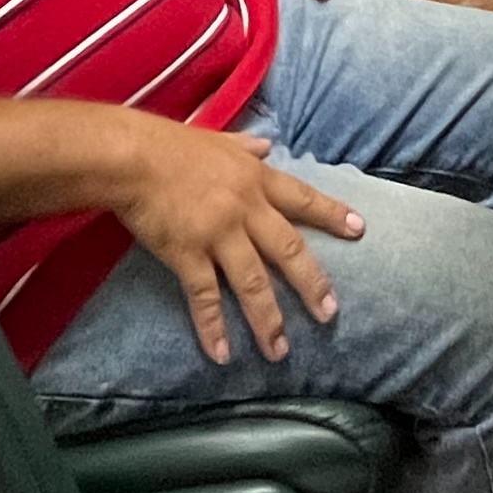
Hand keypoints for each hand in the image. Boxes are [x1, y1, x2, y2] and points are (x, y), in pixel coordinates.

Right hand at [109, 118, 363, 365]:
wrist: (132, 156)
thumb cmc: (171, 144)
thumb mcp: (218, 138)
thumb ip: (245, 146)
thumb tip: (267, 145)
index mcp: (255, 179)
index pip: (303, 199)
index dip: (332, 214)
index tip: (360, 230)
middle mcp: (246, 209)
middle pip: (289, 251)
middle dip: (312, 284)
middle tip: (330, 313)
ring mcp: (218, 234)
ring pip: (253, 283)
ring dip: (269, 320)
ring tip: (280, 351)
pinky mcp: (188, 255)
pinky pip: (206, 297)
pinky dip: (214, 327)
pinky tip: (223, 354)